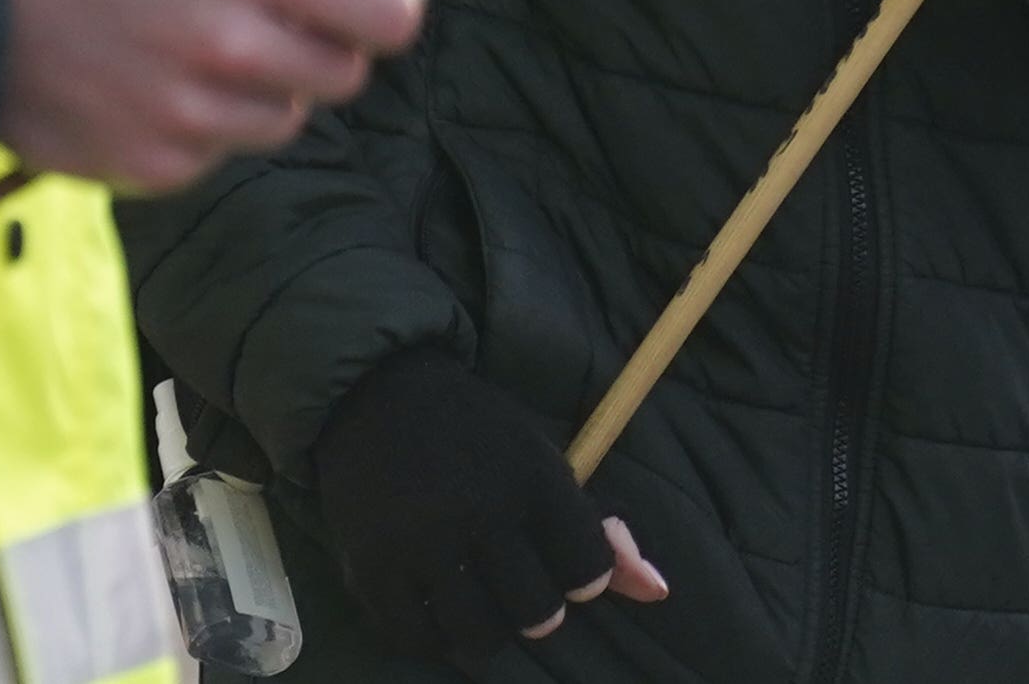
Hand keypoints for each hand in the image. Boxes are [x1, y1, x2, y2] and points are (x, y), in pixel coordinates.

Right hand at [0, 0, 426, 191]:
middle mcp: (223, 42)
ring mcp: (188, 113)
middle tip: (251, 6)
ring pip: (286, 115)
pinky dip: (200, 121)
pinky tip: (143, 78)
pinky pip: (222, 151)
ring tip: (183, 38)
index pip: (391, 12)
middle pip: (348, 72)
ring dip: (258, 82)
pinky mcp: (154, 167)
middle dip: (318, 39)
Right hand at [311, 346, 677, 659]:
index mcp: (531, 476)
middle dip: (537, 611)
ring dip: (486, 631)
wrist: (374, 391)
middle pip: (536, 612)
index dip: (584, 578)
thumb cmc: (473, 432)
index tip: (566, 566)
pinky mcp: (370, 564)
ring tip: (478, 604)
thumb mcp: (540, 461)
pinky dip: (431, 634)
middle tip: (517, 589)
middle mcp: (479, 510)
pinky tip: (435, 608)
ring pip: (477, 635)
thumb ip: (597, 530)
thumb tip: (658, 592)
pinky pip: (415, 637)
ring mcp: (421, 542)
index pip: (588, 570)